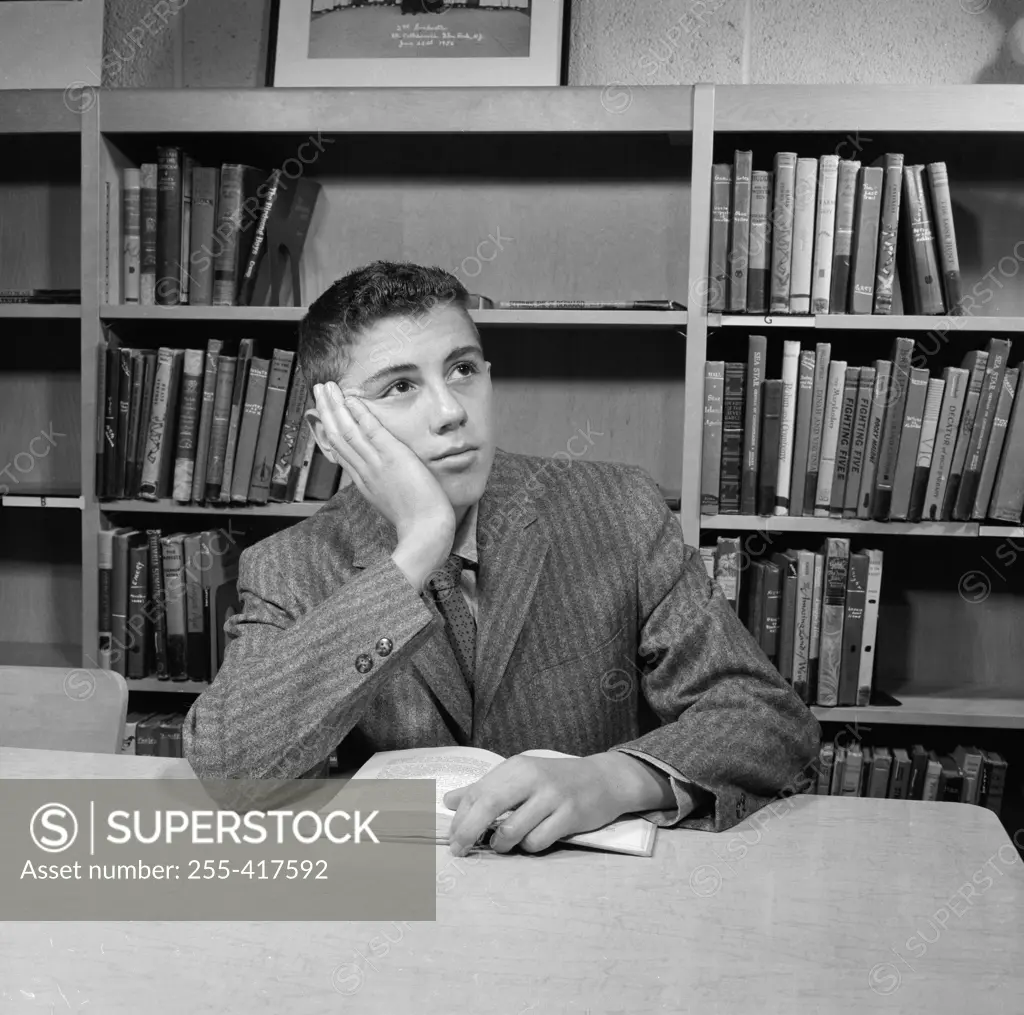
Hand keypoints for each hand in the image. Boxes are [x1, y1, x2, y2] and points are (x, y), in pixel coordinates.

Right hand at [311, 381, 454, 545]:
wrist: (426, 530)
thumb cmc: (417, 521)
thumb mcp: (393, 502)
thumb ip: (386, 486)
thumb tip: (386, 479)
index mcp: (365, 482)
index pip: (341, 452)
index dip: (330, 430)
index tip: (324, 415)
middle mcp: (365, 471)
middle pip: (337, 437)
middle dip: (326, 412)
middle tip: (318, 391)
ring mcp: (376, 463)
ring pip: (347, 432)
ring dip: (335, 407)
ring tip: (326, 388)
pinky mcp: (392, 457)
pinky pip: (371, 431)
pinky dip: (359, 414)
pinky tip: (351, 399)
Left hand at [442, 752, 671, 855]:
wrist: (603, 779)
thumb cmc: (555, 780)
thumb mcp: (520, 777)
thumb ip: (485, 789)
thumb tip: (448, 801)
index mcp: (516, 767)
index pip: (478, 792)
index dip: (461, 817)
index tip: (452, 837)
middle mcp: (532, 778)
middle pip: (488, 806)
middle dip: (468, 832)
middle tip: (459, 850)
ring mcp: (552, 796)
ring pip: (512, 829)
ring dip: (501, 844)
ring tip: (502, 845)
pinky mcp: (570, 815)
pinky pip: (538, 841)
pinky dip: (529, 847)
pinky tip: (531, 841)